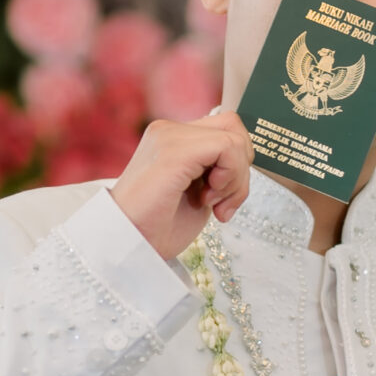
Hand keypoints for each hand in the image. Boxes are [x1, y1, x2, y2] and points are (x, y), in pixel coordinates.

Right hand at [110, 109, 253, 259]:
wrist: (129, 246)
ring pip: (234, 139)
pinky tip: (209, 201)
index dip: (237, 164)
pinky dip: (231, 178)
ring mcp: (170, 136)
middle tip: (221, 204)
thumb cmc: (160, 227)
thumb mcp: (199, 193)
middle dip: (241, 170)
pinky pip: (228, 147)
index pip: (225, 128)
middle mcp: (169, 131)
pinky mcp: (175, 151)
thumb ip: (218, 171)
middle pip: (234, 128)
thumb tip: (246, 157)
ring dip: (236, 180)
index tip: (223, 200)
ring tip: (212, 205)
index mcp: (173, 139)